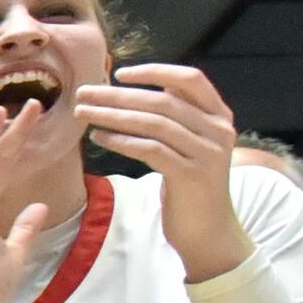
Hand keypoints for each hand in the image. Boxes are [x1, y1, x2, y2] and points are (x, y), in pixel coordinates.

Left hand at [77, 63, 243, 279]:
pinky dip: (122, 141)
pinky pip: (150, 150)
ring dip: (113, 115)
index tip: (120, 73)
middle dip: (119, 95)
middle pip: (163, 101)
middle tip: (83, 92)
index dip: (155, 71)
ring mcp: (207, 152)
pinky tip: (99, 137)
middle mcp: (218, 129)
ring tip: (83, 113)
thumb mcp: (189, 144)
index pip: (190, 79)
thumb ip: (175, 118)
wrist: (208, 231)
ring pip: (154, 123)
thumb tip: (140, 91)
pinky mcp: (191, 175)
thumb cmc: (189, 185)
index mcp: (219, 115)